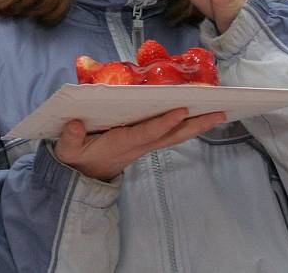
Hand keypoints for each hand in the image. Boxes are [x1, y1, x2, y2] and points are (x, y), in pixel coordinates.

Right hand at [54, 108, 224, 180]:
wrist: (84, 176)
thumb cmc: (78, 159)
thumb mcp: (67, 151)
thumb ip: (70, 138)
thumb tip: (75, 123)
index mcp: (121, 144)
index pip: (146, 132)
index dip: (164, 122)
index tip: (181, 109)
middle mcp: (138, 145)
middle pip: (172, 135)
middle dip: (196, 124)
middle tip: (219, 112)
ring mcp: (144, 145)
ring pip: (175, 135)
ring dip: (197, 125)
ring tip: (218, 113)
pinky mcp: (144, 143)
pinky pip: (169, 134)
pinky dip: (185, 125)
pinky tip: (196, 117)